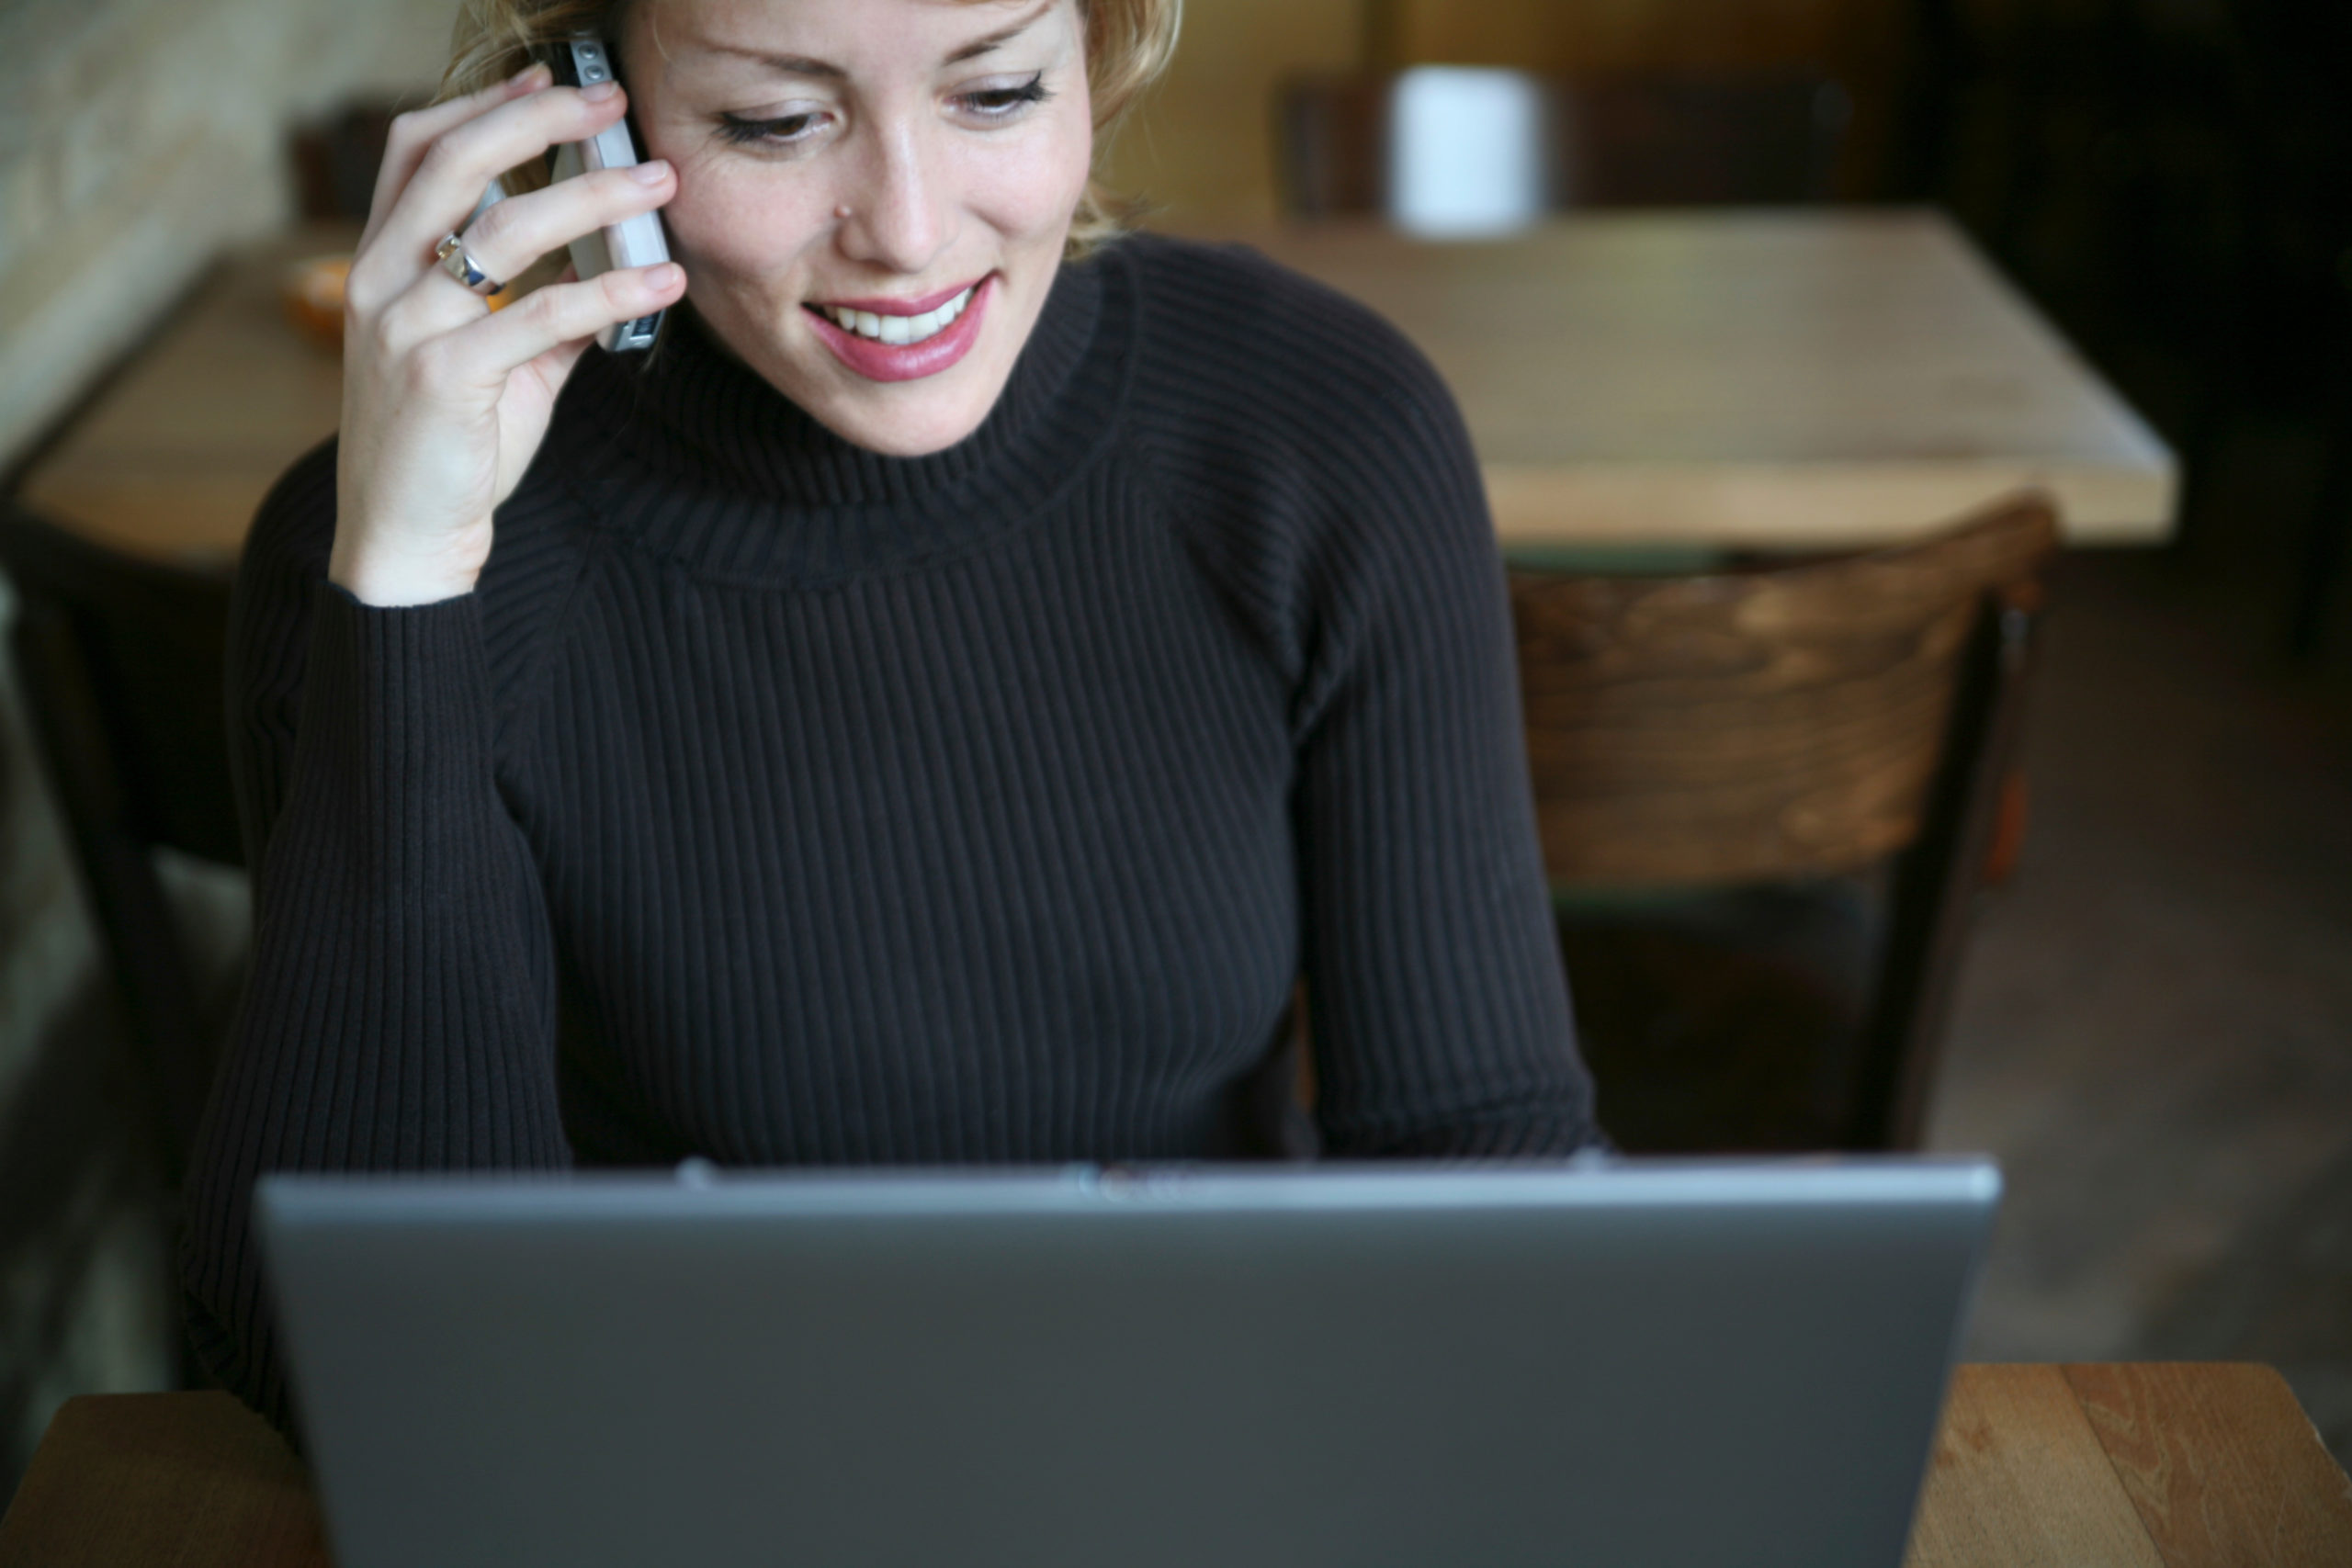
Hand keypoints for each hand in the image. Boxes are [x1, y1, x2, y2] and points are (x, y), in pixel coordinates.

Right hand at [329, 64, 686, 605]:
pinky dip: (610, 292)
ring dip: (593, 196)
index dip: (485, 104)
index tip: (551, 83)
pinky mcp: (443, 377)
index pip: (419, 150)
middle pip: (458, 164)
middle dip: (542, 121)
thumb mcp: (496, 365)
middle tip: (617, 106)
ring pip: (502, 230)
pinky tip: (663, 284)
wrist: (405, 537)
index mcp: (381, 264)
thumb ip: (542, 314)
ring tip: (659, 183)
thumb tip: (611, 271)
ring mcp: (405, 327)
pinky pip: (539, 316)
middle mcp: (381, 281)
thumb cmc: (450, 448)